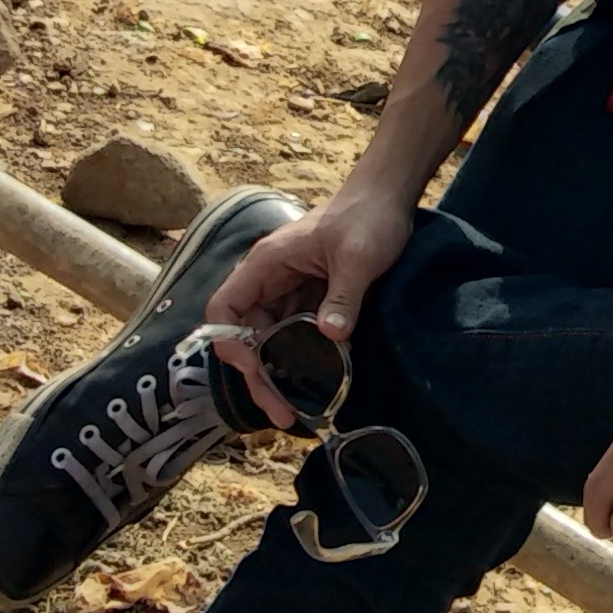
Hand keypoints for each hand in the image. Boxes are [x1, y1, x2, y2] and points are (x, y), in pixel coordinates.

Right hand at [202, 179, 415, 409]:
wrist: (388, 199)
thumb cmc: (368, 218)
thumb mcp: (359, 256)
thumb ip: (344, 296)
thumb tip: (330, 336)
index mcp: (267, 264)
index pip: (224, 310)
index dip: (231, 344)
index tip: (256, 371)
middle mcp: (270, 281)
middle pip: (246, 336)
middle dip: (260, 376)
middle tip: (283, 413)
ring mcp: (289, 292)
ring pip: (271, 342)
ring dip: (281, 375)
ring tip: (298, 410)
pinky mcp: (310, 300)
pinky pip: (297, 337)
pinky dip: (304, 362)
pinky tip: (320, 386)